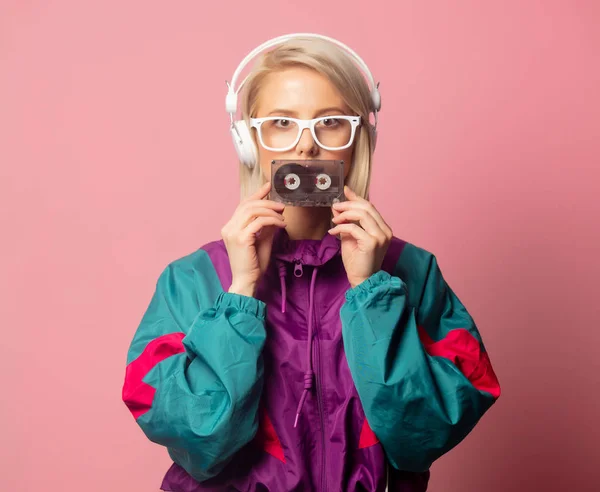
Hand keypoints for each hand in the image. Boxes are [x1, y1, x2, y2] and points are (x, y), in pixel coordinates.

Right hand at [221, 182, 285, 296]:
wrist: (246, 282)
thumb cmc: (253, 265)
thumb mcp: (262, 241)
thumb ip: (266, 227)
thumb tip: (274, 214)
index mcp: (230, 227)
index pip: (243, 205)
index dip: (256, 194)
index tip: (269, 186)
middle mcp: (228, 227)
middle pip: (248, 205)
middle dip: (267, 202)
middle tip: (281, 205)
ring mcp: (233, 232)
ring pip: (253, 211)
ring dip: (271, 211)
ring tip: (282, 216)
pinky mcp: (241, 238)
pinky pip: (259, 222)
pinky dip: (272, 221)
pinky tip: (281, 225)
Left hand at [329, 186, 392, 287]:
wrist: (361, 279)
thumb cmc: (357, 260)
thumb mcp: (350, 236)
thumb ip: (347, 222)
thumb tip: (337, 207)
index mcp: (383, 228)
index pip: (370, 207)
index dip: (356, 197)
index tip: (345, 190)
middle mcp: (385, 230)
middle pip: (366, 207)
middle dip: (348, 204)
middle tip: (335, 206)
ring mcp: (381, 236)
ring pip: (362, 214)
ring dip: (345, 214)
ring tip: (334, 220)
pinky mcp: (372, 242)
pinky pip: (354, 228)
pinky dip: (341, 227)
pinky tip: (333, 231)